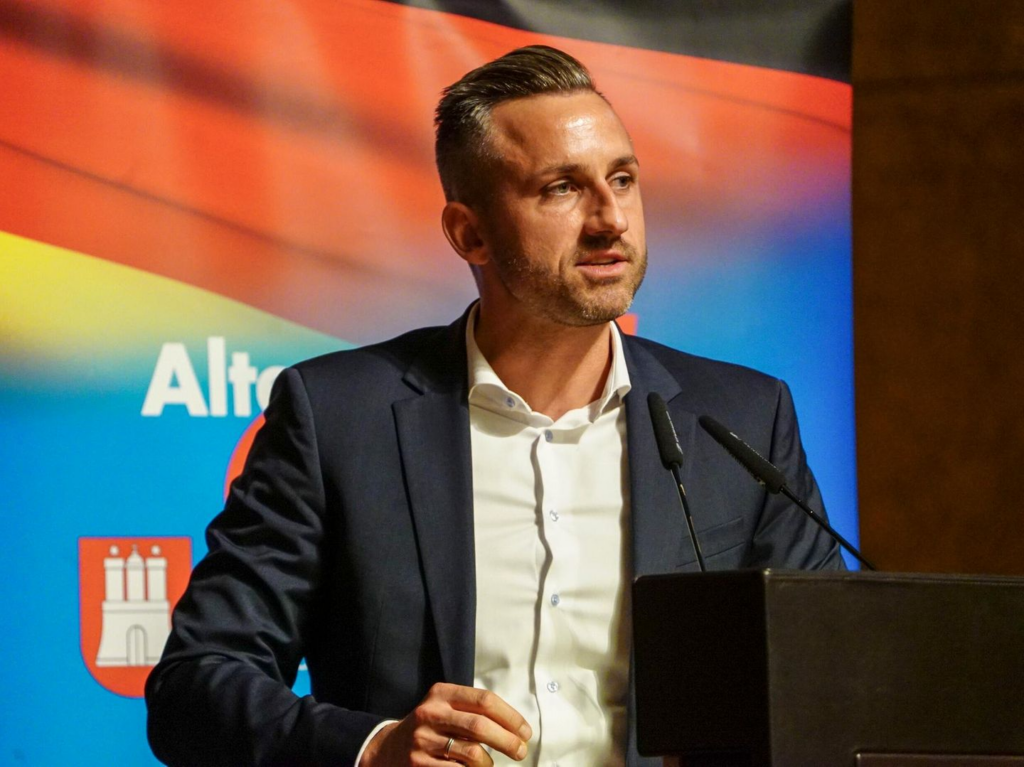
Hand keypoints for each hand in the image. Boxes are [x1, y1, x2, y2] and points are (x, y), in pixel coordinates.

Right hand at [359, 683, 532, 765]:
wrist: (389, 749)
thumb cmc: (431, 727)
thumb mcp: (446, 707)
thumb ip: (474, 710)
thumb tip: (516, 728)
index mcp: (442, 693)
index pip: (484, 700)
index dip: (510, 717)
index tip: (525, 732)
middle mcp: (431, 713)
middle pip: (480, 726)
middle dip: (508, 741)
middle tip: (521, 751)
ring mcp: (423, 740)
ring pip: (472, 753)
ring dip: (489, 763)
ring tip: (490, 764)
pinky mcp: (419, 764)